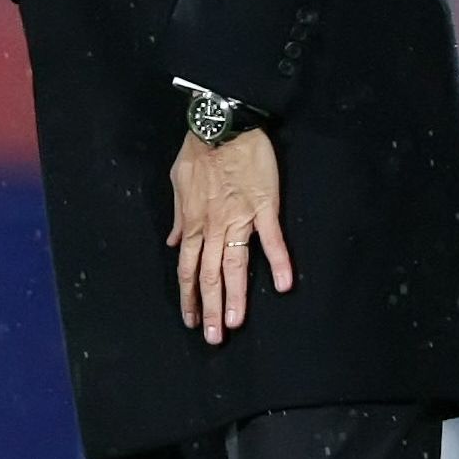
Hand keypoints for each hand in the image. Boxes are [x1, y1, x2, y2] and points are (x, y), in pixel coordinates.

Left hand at [169, 130, 293, 346]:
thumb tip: (174, 242)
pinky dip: (278, 262)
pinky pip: (271, 239)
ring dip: (235, 296)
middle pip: (210, 275)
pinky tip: (284, 285)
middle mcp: (213, 226)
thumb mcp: (179, 182)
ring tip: (235, 323)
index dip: (189, 296)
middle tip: (213, 337)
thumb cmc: (200, 148)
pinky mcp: (263, 206)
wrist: (222, 121)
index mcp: (194, 222)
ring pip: (235, 265)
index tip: (191, 320)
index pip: (188, 269)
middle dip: (210, 308)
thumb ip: (178, 217)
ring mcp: (239, 218)